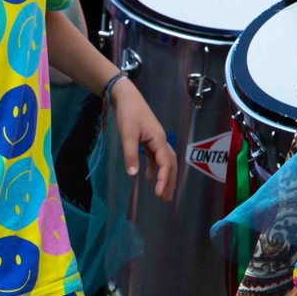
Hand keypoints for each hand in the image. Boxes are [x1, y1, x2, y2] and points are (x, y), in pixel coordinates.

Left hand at [110, 78, 176, 202]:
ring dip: (164, 177)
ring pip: (164, 162)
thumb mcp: (127, 135)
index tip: (158, 192)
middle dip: (169, 182)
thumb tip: (133, 175)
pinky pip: (155, 157)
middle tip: (166, 199)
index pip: (165, 163)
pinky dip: (154, 168)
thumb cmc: (128, 113)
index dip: (164, 179)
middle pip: (170, 164)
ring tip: (162, 193)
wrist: (126, 96)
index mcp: (158, 139)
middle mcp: (161, 141)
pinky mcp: (149, 139)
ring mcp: (156, 140)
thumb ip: (131, 155)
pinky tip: (147, 177)